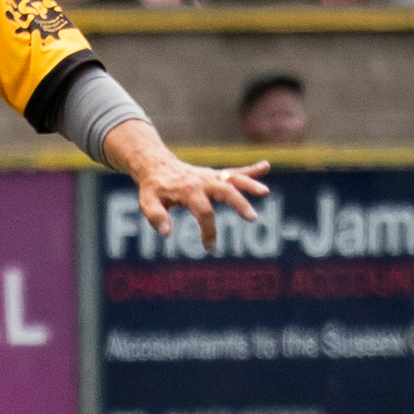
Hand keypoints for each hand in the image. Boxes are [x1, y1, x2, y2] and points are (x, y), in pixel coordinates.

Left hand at [104, 119, 269, 251]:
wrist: (156, 166)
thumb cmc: (153, 189)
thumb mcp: (147, 202)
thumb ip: (155, 216)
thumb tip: (167, 232)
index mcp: (189, 190)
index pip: (204, 211)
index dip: (208, 230)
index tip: (209, 247)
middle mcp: (203, 181)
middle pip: (225, 191)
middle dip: (239, 204)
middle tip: (252, 218)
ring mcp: (211, 177)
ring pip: (233, 179)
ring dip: (250, 185)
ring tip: (265, 192)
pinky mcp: (215, 175)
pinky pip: (234, 171)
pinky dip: (250, 170)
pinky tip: (265, 166)